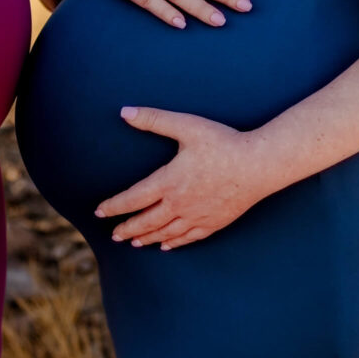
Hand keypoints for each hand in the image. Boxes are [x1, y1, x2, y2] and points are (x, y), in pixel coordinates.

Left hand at [95, 107, 272, 249]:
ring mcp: (197, 216)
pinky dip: (174, 242)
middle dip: (127, 228)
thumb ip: (154, 119)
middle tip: (112, 235)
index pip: (132, 198)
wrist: (258, 164)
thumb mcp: (186, 126)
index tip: (99, 212)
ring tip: (133, 242)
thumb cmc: (222, 142)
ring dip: (147, 238)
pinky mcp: (214, 222)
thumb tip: (124, 111)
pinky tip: (166, 245)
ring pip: (165, 232)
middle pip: (146, 221)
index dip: (114, 206)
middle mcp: (179, 203)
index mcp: (168, 181)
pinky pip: (189, 238)